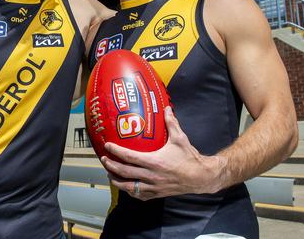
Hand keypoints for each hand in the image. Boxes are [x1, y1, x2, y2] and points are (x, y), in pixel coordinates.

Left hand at [100, 106, 226, 200]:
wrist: (200, 177)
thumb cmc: (189, 158)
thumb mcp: (180, 138)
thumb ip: (171, 123)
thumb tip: (166, 108)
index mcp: (154, 161)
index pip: (129, 157)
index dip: (116, 151)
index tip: (107, 146)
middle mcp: (151, 175)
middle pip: (124, 172)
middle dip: (111, 166)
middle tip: (103, 159)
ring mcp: (153, 186)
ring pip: (129, 187)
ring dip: (117, 180)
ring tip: (110, 173)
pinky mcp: (157, 194)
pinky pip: (139, 195)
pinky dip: (130, 191)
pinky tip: (125, 186)